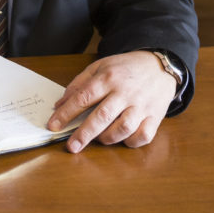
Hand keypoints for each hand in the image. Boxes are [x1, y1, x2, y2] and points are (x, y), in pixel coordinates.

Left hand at [47, 50, 176, 153]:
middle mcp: (125, 92)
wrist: (160, 65)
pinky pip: (143, 136)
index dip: (66, 113)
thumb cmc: (126, 68)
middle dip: (84, 133)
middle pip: (102, 116)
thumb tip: (59, 105)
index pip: (83, 97)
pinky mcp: (155, 116)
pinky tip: (122, 138)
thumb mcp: (100, 67)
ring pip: (123, 128)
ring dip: (108, 138)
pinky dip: (131, 141)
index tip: (53, 125)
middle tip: (71, 146)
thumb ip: (79, 84)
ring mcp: (142, 105)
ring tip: (99, 138)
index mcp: (108, 77)